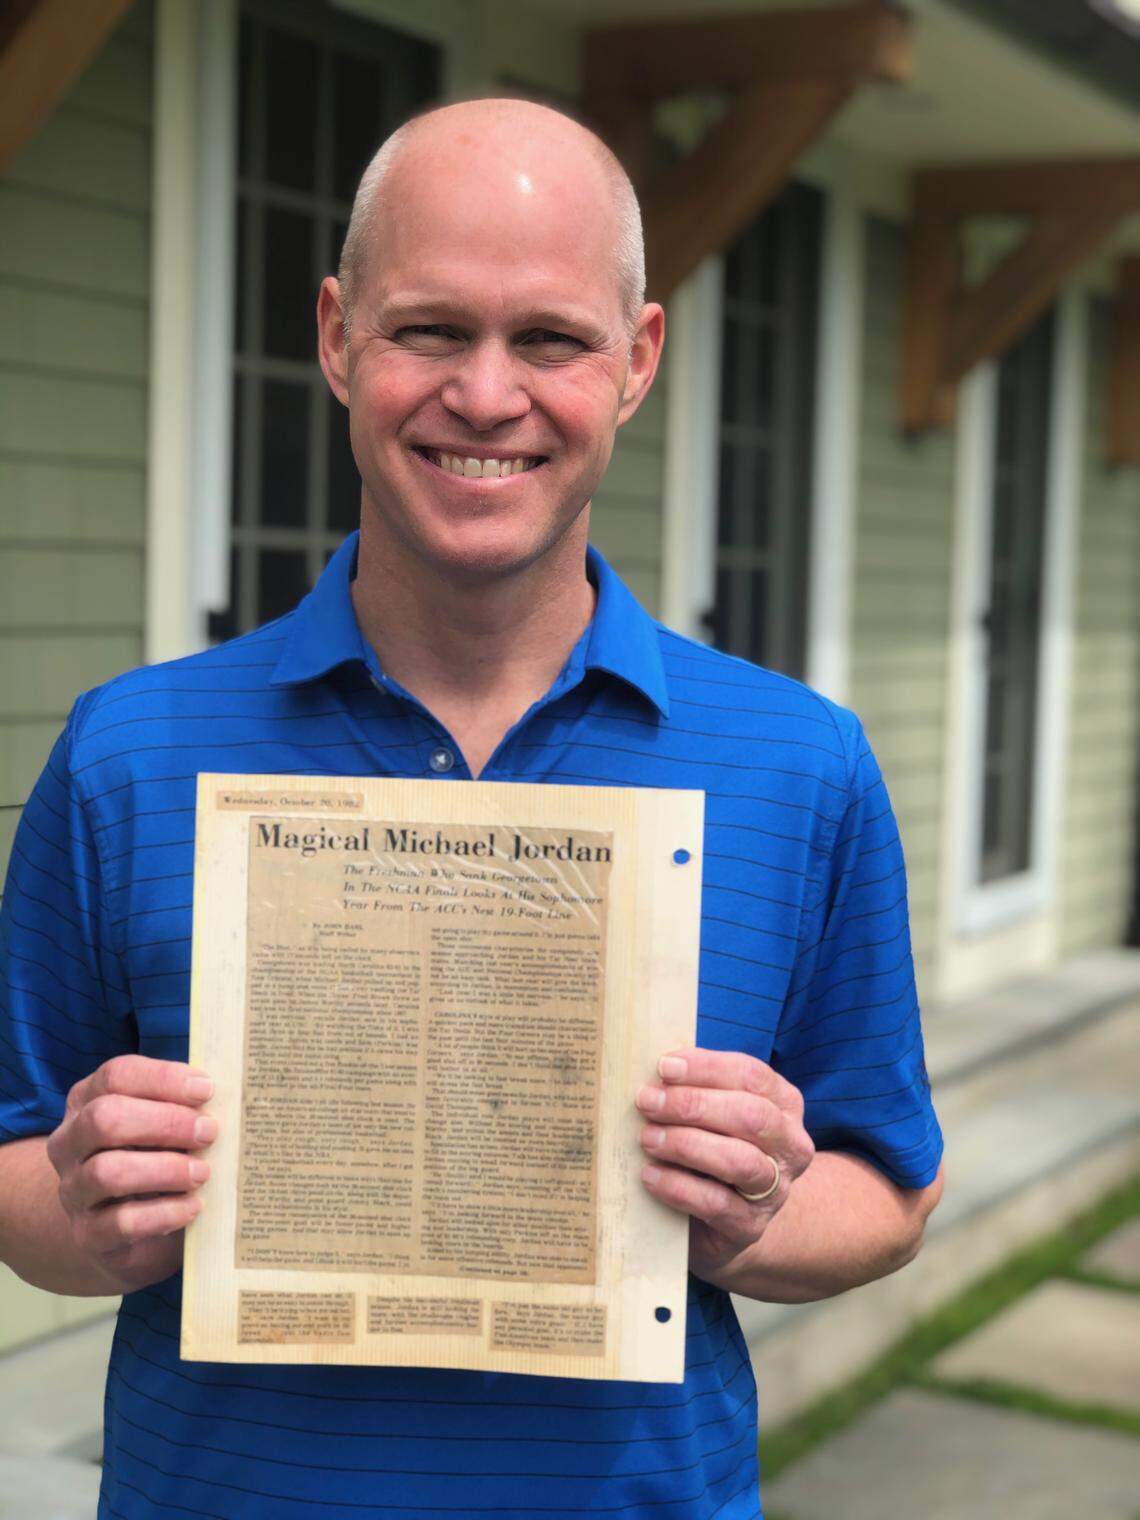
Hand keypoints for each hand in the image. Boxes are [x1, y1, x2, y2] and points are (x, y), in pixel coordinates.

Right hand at [45, 1055, 215, 1292]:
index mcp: (87, 1101)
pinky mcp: (87, 1235)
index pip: (116, 1076)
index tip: (207, 1090)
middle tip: (209, 1132)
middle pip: (105, 1119)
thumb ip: (182, 1105)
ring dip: (165, 1169)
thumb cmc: (150, 1157)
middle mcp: (70, 1142)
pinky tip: (193, 1207)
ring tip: (203, 1173)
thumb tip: (232, 1093)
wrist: (118, 1228)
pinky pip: (121, 1223)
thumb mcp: (159, 1124)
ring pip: (108, 1172)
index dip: (163, 1079)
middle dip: (165, 1122)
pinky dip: (164, 1212)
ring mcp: (73, 1190)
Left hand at [636, 1048, 814, 1284]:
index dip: (707, 1068)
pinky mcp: (750, 1226)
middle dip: (693, 1105)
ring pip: (739, 1161)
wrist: (727, 1220)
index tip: (664, 1066)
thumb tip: (656, 1072)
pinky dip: (678, 1186)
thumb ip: (697, 1089)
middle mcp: (790, 1145)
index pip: (751, 1076)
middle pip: (750, 1116)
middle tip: (648, 1101)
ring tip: (648, 1138)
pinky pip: (716, 1204)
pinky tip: (650, 1176)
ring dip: (686, 1145)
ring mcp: (776, 1190)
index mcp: (784, 1104)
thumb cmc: (715, 1149)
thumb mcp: (716, 1113)